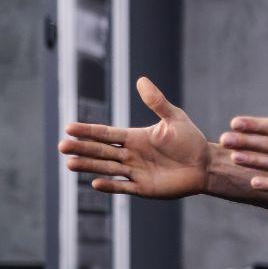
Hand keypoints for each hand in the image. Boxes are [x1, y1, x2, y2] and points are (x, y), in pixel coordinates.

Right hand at [59, 76, 210, 198]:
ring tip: (69, 164)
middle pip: (101, 151)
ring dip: (89, 167)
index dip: (88, 131)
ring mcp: (136, 172)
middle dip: (82, 149)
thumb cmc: (190, 140)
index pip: (106, 133)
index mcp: (134, 137)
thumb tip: (141, 80)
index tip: (69, 127)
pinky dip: (110, 186)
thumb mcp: (174, 118)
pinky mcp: (144, 188)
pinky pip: (124, 187)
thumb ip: (157, 102)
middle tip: (62, 146)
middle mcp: (131, 154)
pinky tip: (95, 183)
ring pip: (107, 168)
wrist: (205, 164)